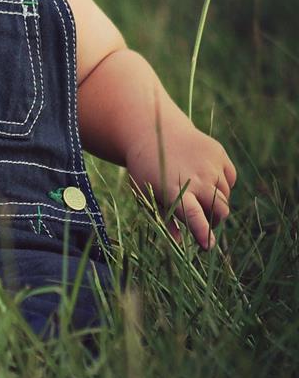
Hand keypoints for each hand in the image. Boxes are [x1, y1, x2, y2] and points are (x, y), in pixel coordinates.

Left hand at [124, 125, 235, 249]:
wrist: (153, 131)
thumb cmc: (147, 168)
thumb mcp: (146, 192)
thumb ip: (164, 217)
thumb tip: (179, 243)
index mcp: (174, 189)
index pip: (194, 216)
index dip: (203, 233)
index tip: (208, 246)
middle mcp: (196, 177)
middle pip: (220, 210)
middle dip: (214, 220)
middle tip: (204, 220)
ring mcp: (210, 164)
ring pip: (226, 196)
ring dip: (216, 201)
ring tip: (198, 193)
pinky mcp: (219, 153)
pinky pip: (230, 179)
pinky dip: (222, 184)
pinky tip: (206, 177)